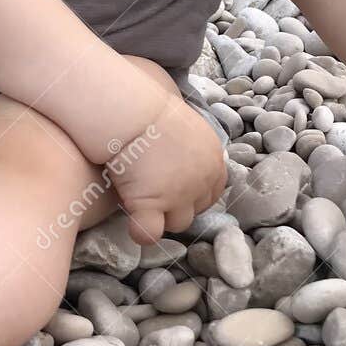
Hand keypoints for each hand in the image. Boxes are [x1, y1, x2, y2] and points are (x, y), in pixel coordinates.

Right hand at [105, 94, 227, 244]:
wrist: (133, 113)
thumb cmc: (153, 112)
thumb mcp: (189, 127)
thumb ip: (195, 149)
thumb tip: (186, 161)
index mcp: (213, 161)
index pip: (212, 193)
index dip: (193, 194)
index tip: (174, 186)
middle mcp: (201, 182)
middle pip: (195, 210)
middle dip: (178, 206)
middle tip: (155, 190)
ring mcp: (178, 196)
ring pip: (177, 224)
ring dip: (161, 217)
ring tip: (141, 200)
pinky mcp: (152, 204)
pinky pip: (149, 233)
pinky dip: (141, 232)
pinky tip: (132, 222)